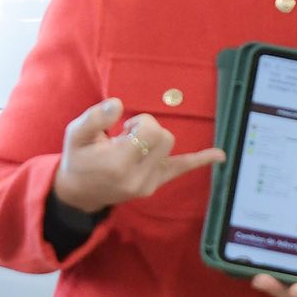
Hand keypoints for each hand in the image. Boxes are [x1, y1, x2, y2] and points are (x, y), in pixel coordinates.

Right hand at [50, 97, 225, 214]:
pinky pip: (181, 169)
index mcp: (119, 163)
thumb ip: (95, 117)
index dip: (140, 122)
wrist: (78, 192)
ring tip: (132, 144)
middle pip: (165, 137)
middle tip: (127, 133)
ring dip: (155, 138)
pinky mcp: (154, 185)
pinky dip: (200, 160)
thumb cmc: (77, 158)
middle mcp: (138, 177)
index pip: (150, 131)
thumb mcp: (75, 133)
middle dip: (149, 127)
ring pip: (170, 147)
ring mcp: (149, 184)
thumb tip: (118, 104)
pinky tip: (220, 156)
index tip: (124, 128)